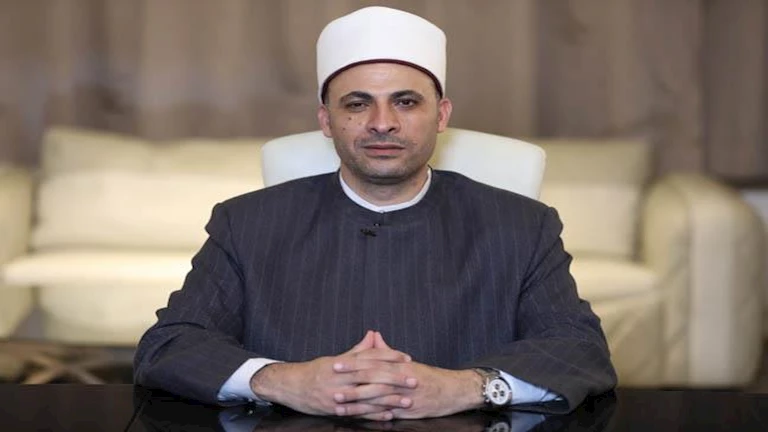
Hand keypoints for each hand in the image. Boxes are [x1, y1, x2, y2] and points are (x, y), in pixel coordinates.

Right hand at [250, 331, 414, 418]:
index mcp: (342, 362)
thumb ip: (357, 349)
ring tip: (407, 400)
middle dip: (394, 378)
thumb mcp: (335, 358)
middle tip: (413, 380)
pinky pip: (357, 412)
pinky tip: (388, 414)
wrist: (289, 386)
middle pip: (372, 376)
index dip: (389, 356)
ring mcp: (337, 394)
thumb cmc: (315, 371)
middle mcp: (340, 377)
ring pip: (367, 396)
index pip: (369, 357)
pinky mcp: (334, 409)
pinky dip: (374, 413)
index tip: (406, 358)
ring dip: (389, 399)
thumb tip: (373, 334)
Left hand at [332, 333, 485, 419]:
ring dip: (356, 400)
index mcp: (399, 364)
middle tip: (331, 381)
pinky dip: (371, 415)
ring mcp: (404, 395)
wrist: (452, 390)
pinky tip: (357, 417)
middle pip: (372, 378)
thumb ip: (387, 350)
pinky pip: (386, 413)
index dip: (353, 363)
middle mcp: (400, 378)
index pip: (372, 361)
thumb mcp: (407, 362)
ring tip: (338, 402)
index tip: (336, 364)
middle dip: (350, 380)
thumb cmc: (428, 376)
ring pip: (376, 397)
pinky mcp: (407, 411)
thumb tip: (373, 335)